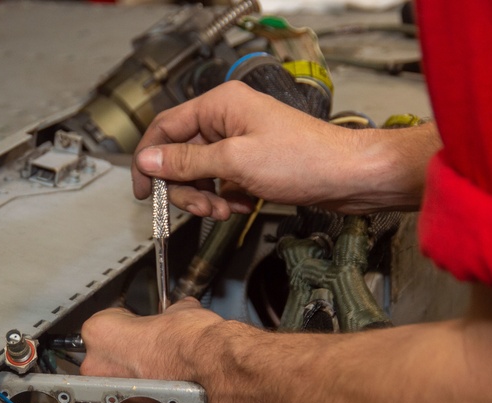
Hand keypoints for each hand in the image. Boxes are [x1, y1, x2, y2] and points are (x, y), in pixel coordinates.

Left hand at [80, 298, 228, 402]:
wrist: (215, 370)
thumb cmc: (194, 342)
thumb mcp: (177, 310)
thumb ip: (165, 314)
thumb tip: (174, 314)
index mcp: (100, 333)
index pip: (103, 325)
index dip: (126, 327)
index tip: (138, 331)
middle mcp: (98, 368)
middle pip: (105, 361)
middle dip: (126, 359)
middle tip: (152, 355)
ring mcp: (114, 398)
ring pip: (119, 390)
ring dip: (136, 385)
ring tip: (164, 376)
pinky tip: (170, 396)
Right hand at [131, 81, 439, 218]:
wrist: (347, 177)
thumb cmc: (305, 159)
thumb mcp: (235, 162)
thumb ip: (187, 162)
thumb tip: (149, 160)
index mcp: (220, 105)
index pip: (166, 127)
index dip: (149, 160)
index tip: (143, 190)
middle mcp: (227, 120)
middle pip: (181, 156)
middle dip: (187, 187)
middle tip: (201, 207)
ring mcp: (240, 142)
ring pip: (201, 174)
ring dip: (208, 198)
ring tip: (226, 209)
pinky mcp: (251, 163)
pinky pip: (222, 183)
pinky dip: (227, 199)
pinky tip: (243, 205)